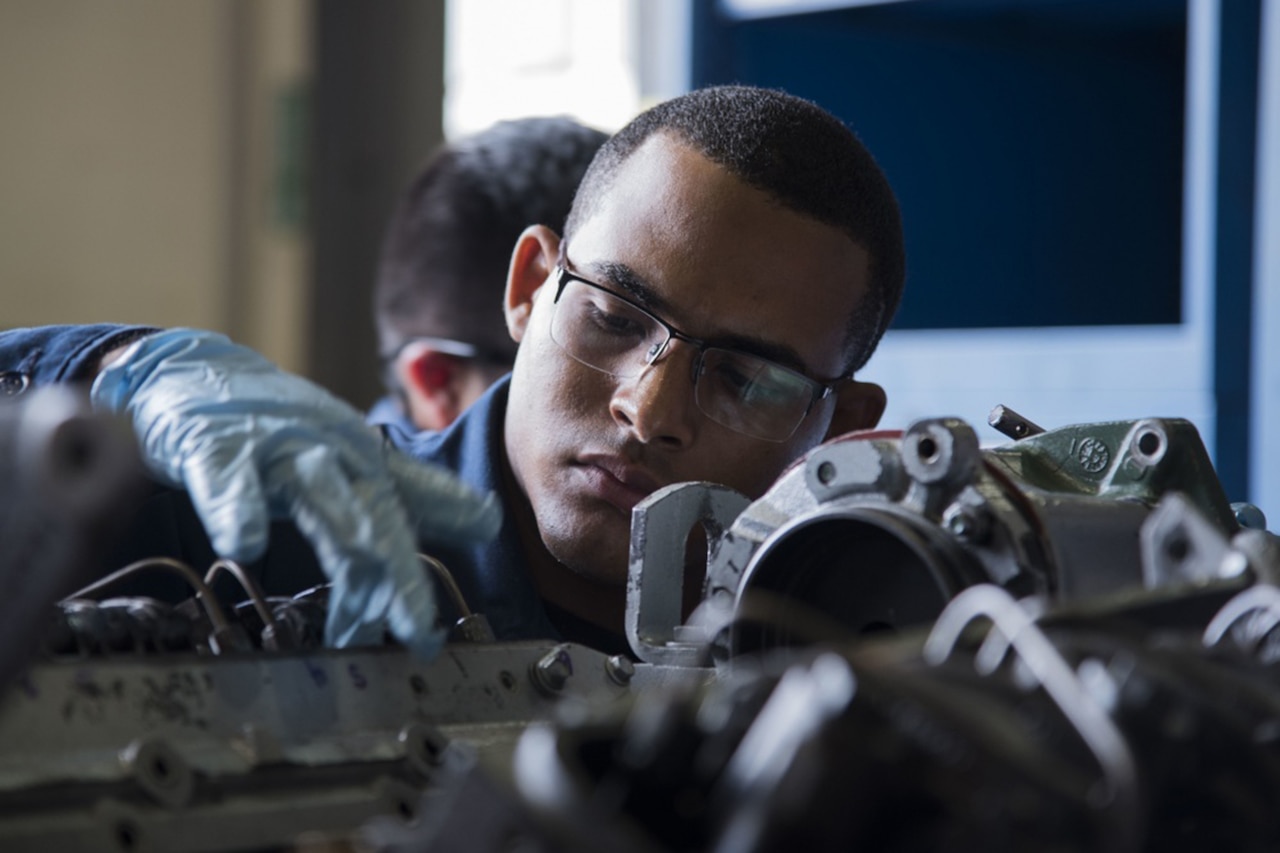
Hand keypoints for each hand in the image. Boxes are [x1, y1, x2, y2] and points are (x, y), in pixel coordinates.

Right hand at [91, 329, 500, 656]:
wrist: (195, 368)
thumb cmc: (281, 426)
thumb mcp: (355, 461)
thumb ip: (418, 492)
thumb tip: (490, 521)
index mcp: (367, 463)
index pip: (411, 520)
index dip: (425, 573)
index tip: (435, 637)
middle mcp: (334, 454)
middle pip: (376, 519)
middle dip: (400, 578)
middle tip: (419, 634)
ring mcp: (278, 446)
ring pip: (319, 495)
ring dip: (344, 539)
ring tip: (362, 597)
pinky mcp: (217, 442)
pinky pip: (229, 477)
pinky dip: (239, 507)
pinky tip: (246, 542)